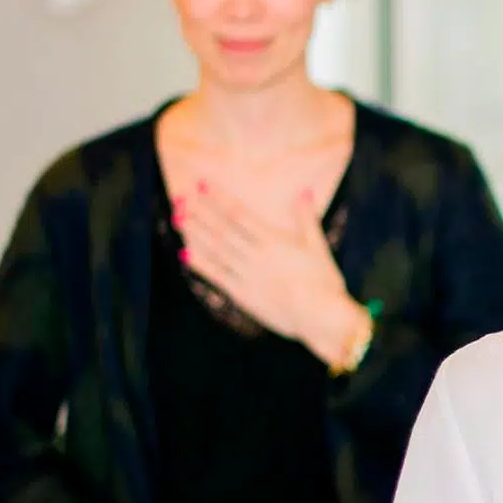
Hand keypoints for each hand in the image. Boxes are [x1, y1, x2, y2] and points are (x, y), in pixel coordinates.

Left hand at [174, 183, 360, 360]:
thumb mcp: (318, 246)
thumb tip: (304, 191)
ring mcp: (247, 275)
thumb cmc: (324, 281)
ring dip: (196, 234)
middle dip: (200, 212)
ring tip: (178, 219)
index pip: (240, 215)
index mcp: (275, 241)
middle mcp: (256, 255)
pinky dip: (201, 265)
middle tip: (180, 197)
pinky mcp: (242, 295)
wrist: (319, 316)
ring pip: (216, 250)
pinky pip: (217, 276)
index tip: (203, 186)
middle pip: (222, 230)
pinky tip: (185, 254)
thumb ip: (307, 219)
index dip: (219, 200)